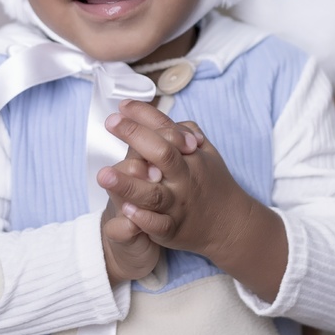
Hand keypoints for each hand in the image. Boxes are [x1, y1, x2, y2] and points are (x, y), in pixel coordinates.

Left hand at [100, 99, 287, 300]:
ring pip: (154, 194)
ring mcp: (178, 204)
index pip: (167, 129)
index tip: (123, 105)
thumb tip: (161, 118)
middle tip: (111, 122)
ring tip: (104, 175)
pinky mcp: (173, 229)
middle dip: (136, 136)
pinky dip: (143, 219)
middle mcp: (184, 178)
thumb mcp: (207, 153)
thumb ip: (186, 133)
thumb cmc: (211, 183)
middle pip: (162, 153)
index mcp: (190, 156)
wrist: (231, 224)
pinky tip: (127, 210)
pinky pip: (158, 225)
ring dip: (128, 184)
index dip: (145, 115)